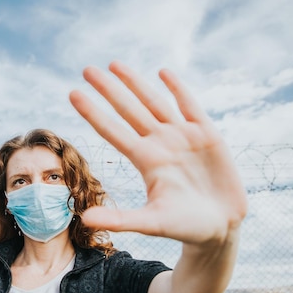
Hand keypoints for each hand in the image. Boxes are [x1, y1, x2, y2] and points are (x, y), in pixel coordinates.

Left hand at [69, 61, 246, 244]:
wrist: (220, 228)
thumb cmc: (183, 227)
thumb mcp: (150, 223)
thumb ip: (119, 219)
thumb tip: (84, 219)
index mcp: (145, 160)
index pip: (113, 131)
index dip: (94, 113)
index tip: (73, 94)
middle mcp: (160, 144)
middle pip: (129, 110)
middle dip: (109, 90)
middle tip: (87, 69)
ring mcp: (183, 137)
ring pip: (155, 103)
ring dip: (135, 83)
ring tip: (114, 64)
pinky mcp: (208, 135)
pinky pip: (190, 106)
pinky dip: (178, 89)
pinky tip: (163, 73)